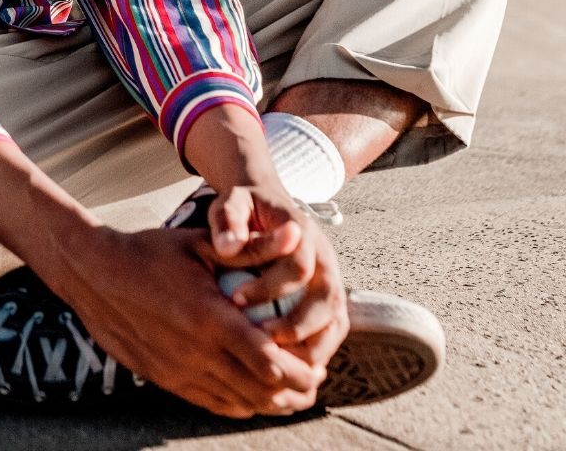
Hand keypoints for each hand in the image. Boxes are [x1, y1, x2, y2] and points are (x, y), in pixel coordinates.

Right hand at [45, 225, 322, 418]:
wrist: (94, 275)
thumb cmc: (150, 253)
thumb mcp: (202, 244)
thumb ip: (252, 248)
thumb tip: (295, 236)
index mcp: (209, 318)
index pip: (268, 361)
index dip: (300, 371)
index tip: (318, 366)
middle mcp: (195, 352)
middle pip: (259, 390)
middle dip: (293, 393)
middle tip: (312, 384)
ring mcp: (178, 370)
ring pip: (237, 403)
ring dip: (270, 403)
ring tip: (291, 394)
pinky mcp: (166, 379)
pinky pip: (212, 403)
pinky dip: (239, 403)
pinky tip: (253, 394)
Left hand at [203, 183, 350, 375]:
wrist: (267, 203)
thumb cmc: (245, 207)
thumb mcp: (232, 203)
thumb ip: (228, 221)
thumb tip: (228, 247)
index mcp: (302, 231)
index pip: (298, 265)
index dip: (268, 287)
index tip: (236, 300)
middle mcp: (324, 255)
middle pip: (328, 297)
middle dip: (297, 324)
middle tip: (262, 339)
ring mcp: (332, 277)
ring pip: (337, 318)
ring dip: (311, 344)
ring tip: (278, 359)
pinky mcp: (330, 296)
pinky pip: (335, 328)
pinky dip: (318, 349)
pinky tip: (290, 363)